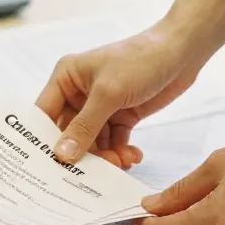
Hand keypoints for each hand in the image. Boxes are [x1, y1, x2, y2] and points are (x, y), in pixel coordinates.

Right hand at [37, 20, 203, 166]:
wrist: (181, 52)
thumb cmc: (140, 60)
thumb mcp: (108, 93)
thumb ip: (85, 126)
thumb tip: (62, 155)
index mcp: (66, 78)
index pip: (45, 114)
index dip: (43, 139)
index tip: (47, 167)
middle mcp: (79, 93)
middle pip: (69, 133)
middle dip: (82, 153)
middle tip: (94, 172)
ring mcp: (101, 106)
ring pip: (93, 142)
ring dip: (105, 156)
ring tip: (121, 162)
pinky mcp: (122, 115)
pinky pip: (113, 141)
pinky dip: (121, 151)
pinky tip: (132, 156)